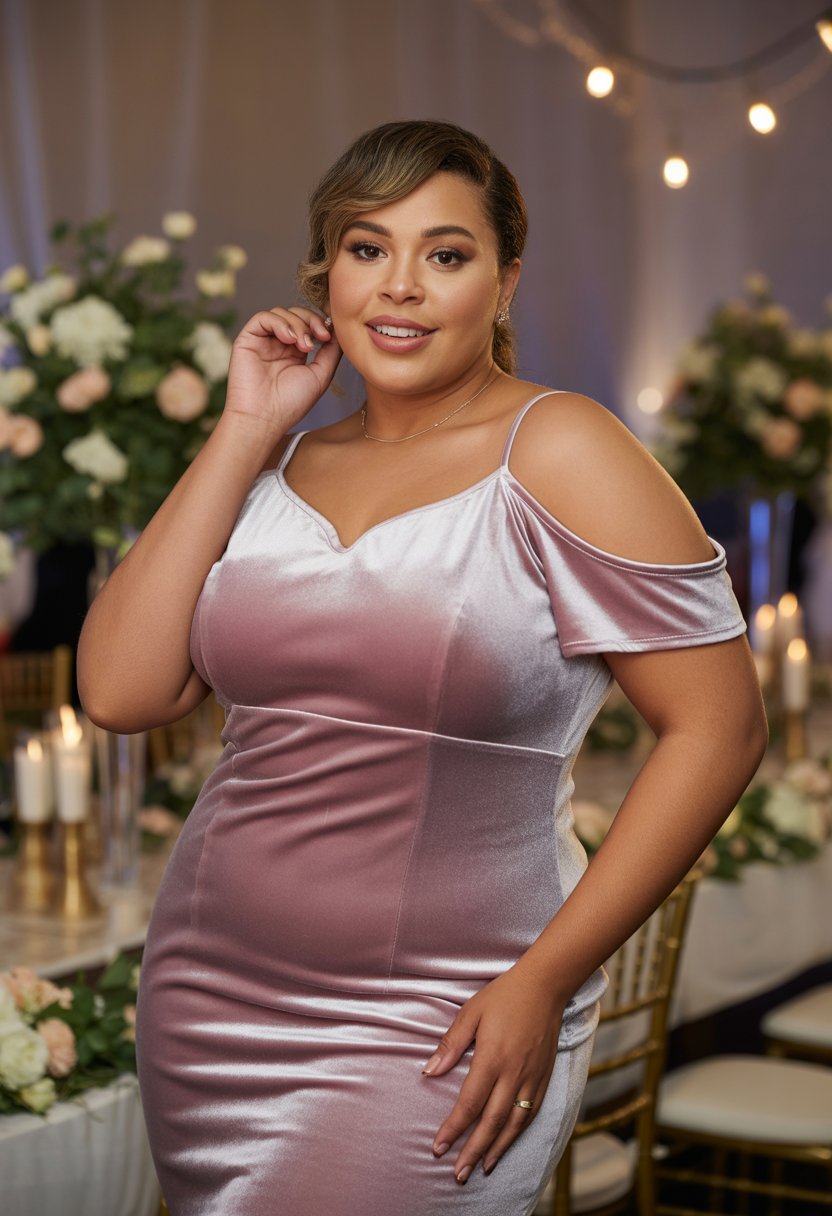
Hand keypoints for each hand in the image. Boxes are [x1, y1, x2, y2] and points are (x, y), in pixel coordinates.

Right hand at [224, 306, 340, 435]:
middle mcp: (278, 345)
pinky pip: (263, 317)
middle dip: (311, 320)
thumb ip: (331, 352)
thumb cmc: (290, 404)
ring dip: (297, 324)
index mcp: (295, 354)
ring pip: (281, 313)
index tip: (329, 335)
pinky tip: (289, 339)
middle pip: (296, 315)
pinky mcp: (247, 339)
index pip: (309, 326)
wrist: (264, 418)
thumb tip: (339, 331)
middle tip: (320, 336)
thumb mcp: (320, 376)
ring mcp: (263, 341)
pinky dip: (279, 322)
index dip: (320, 324)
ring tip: (303, 346)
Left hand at [423, 965, 564, 1183]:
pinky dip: (518, 1133)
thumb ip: (451, 1044)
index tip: (438, 1148)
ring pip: (514, 1124)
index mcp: (492, 1058)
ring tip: (483, 1168)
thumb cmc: (504, 995)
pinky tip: (508, 1142)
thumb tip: (428, 1072)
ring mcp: (532, 1077)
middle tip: (458, 1174)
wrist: (545, 985)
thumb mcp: (471, 1012)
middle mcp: (514, 1073)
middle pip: (491, 1122)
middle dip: (473, 1151)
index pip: (469, 1104)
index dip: (453, 1129)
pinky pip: (532, 1113)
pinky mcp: (545, 1077)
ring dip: (497, 1149)